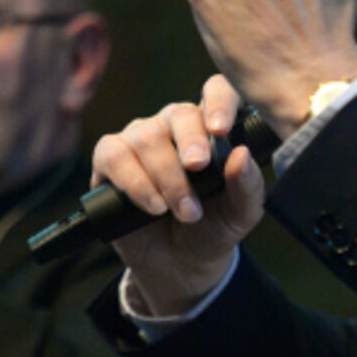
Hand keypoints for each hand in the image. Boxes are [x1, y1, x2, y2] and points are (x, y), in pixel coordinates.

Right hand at [91, 76, 263, 315]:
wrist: (179, 265)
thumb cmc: (213, 229)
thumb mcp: (240, 215)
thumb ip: (246, 186)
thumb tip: (241, 154)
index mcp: (211, 128)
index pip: (216, 91)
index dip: (218, 101)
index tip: (221, 129)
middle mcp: (174, 126)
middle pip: (178, 113)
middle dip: (190, 142)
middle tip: (199, 169)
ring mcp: (140, 139)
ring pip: (146, 138)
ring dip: (167, 177)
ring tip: (184, 211)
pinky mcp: (110, 159)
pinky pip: (115, 155)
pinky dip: (135, 182)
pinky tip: (153, 206)